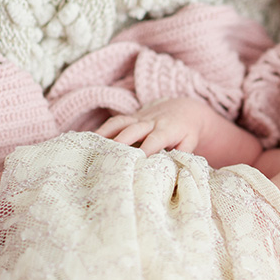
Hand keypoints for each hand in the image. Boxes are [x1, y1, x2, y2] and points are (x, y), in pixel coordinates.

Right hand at [95, 97, 209, 156]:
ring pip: (120, 123)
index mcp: (167, 130)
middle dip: (120, 141)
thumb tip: (175, 171)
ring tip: (91, 146)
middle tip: (107, 156)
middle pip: (133, 130)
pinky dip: (101, 130)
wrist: (185, 108)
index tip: (136, 162)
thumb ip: (182, 154)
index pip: (154, 140)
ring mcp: (138, 118)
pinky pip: (114, 122)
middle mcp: (151, 122)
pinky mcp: (131, 117)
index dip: (145, 150)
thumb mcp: (190, 142)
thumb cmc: (187, 131)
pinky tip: (88, 140)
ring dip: (105, 133)